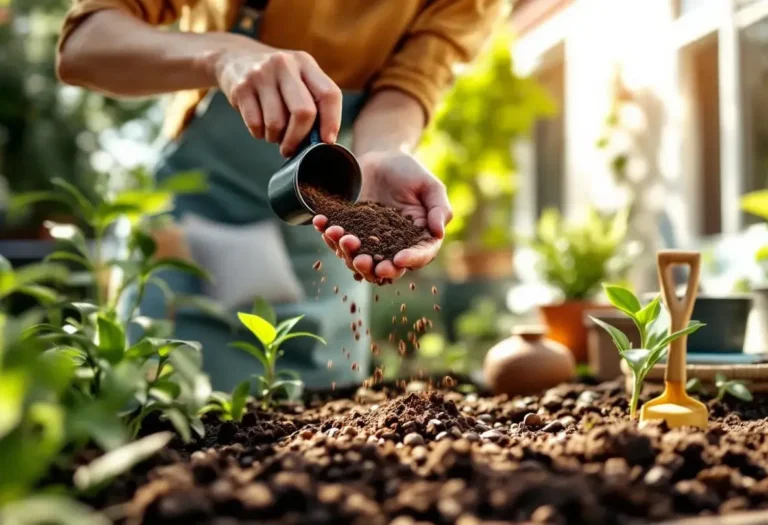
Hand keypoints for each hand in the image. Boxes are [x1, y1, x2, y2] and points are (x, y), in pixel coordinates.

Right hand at [213, 40, 341, 156]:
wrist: (233, 56)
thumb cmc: (276, 78)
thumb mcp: (298, 77)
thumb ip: (313, 102)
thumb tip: (322, 141)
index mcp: (305, 63)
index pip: (329, 94)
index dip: (332, 122)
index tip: (327, 141)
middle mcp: (285, 65)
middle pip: (303, 112)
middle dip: (298, 138)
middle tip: (291, 149)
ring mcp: (261, 74)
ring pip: (276, 123)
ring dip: (275, 137)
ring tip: (273, 132)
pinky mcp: (241, 87)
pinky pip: (255, 124)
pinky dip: (259, 133)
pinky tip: (259, 126)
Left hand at [313, 150, 451, 282]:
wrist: (381, 157)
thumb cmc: (409, 171)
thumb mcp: (430, 185)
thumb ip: (439, 208)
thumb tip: (438, 233)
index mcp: (419, 239)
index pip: (419, 255)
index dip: (410, 261)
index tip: (398, 259)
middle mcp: (395, 246)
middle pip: (386, 267)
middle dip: (372, 268)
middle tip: (362, 260)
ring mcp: (370, 242)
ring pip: (358, 259)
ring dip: (347, 254)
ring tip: (340, 236)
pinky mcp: (350, 232)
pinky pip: (338, 241)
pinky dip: (329, 235)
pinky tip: (322, 224)